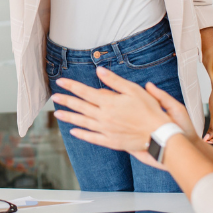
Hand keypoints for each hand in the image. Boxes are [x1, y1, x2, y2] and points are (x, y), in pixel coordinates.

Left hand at [51, 67, 174, 167]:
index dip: (71, 86)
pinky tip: (73, 132)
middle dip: (66, 100)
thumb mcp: (134, 90)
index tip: (60, 81)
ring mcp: (106, 130)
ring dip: (69, 117)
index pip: (85, 92)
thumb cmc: (150, 110)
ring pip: (83, 122)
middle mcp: (104, 116)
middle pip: (80, 107)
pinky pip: (92, 138)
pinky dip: (82, 134)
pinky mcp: (111, 141)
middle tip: (54, 97)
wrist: (158, 134)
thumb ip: (114, 81)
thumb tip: (99, 70)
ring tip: (57, 114)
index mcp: (108, 102)